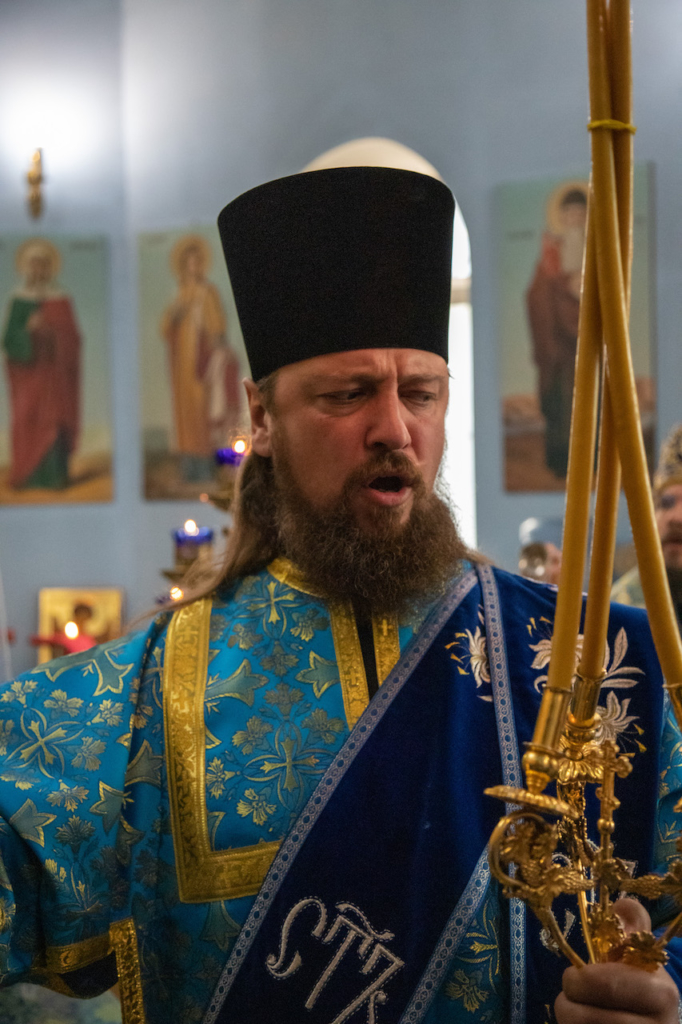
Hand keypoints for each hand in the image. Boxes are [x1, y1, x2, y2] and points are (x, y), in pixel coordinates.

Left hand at [555, 900, 679, 1022]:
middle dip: (567, 1005)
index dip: (580, 980)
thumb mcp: (643, 958)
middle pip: (588, 1019)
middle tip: (567, 997)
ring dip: (570, 1022)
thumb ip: (632, 927)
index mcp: (662, 994)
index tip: (575, 976)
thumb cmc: (642, 990)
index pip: (606, 985)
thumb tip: (620, 906)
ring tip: (574, 1014)